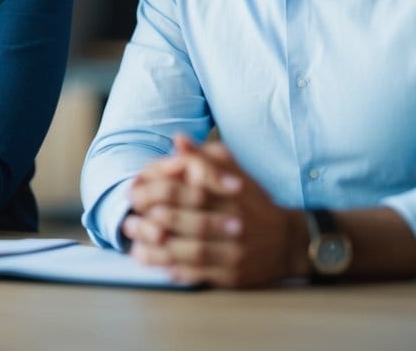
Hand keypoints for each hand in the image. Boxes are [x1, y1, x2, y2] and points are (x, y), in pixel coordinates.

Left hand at [123, 134, 299, 287]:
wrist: (288, 242)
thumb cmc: (254, 204)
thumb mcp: (236, 175)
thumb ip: (206, 158)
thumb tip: (178, 139)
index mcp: (232, 196)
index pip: (189, 190)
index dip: (156, 189)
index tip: (133, 189)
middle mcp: (235, 224)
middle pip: (188, 222)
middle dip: (152, 219)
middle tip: (127, 218)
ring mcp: (234, 253)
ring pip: (190, 252)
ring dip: (157, 249)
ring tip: (133, 244)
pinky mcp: (232, 276)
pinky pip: (198, 275)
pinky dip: (173, 269)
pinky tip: (155, 263)